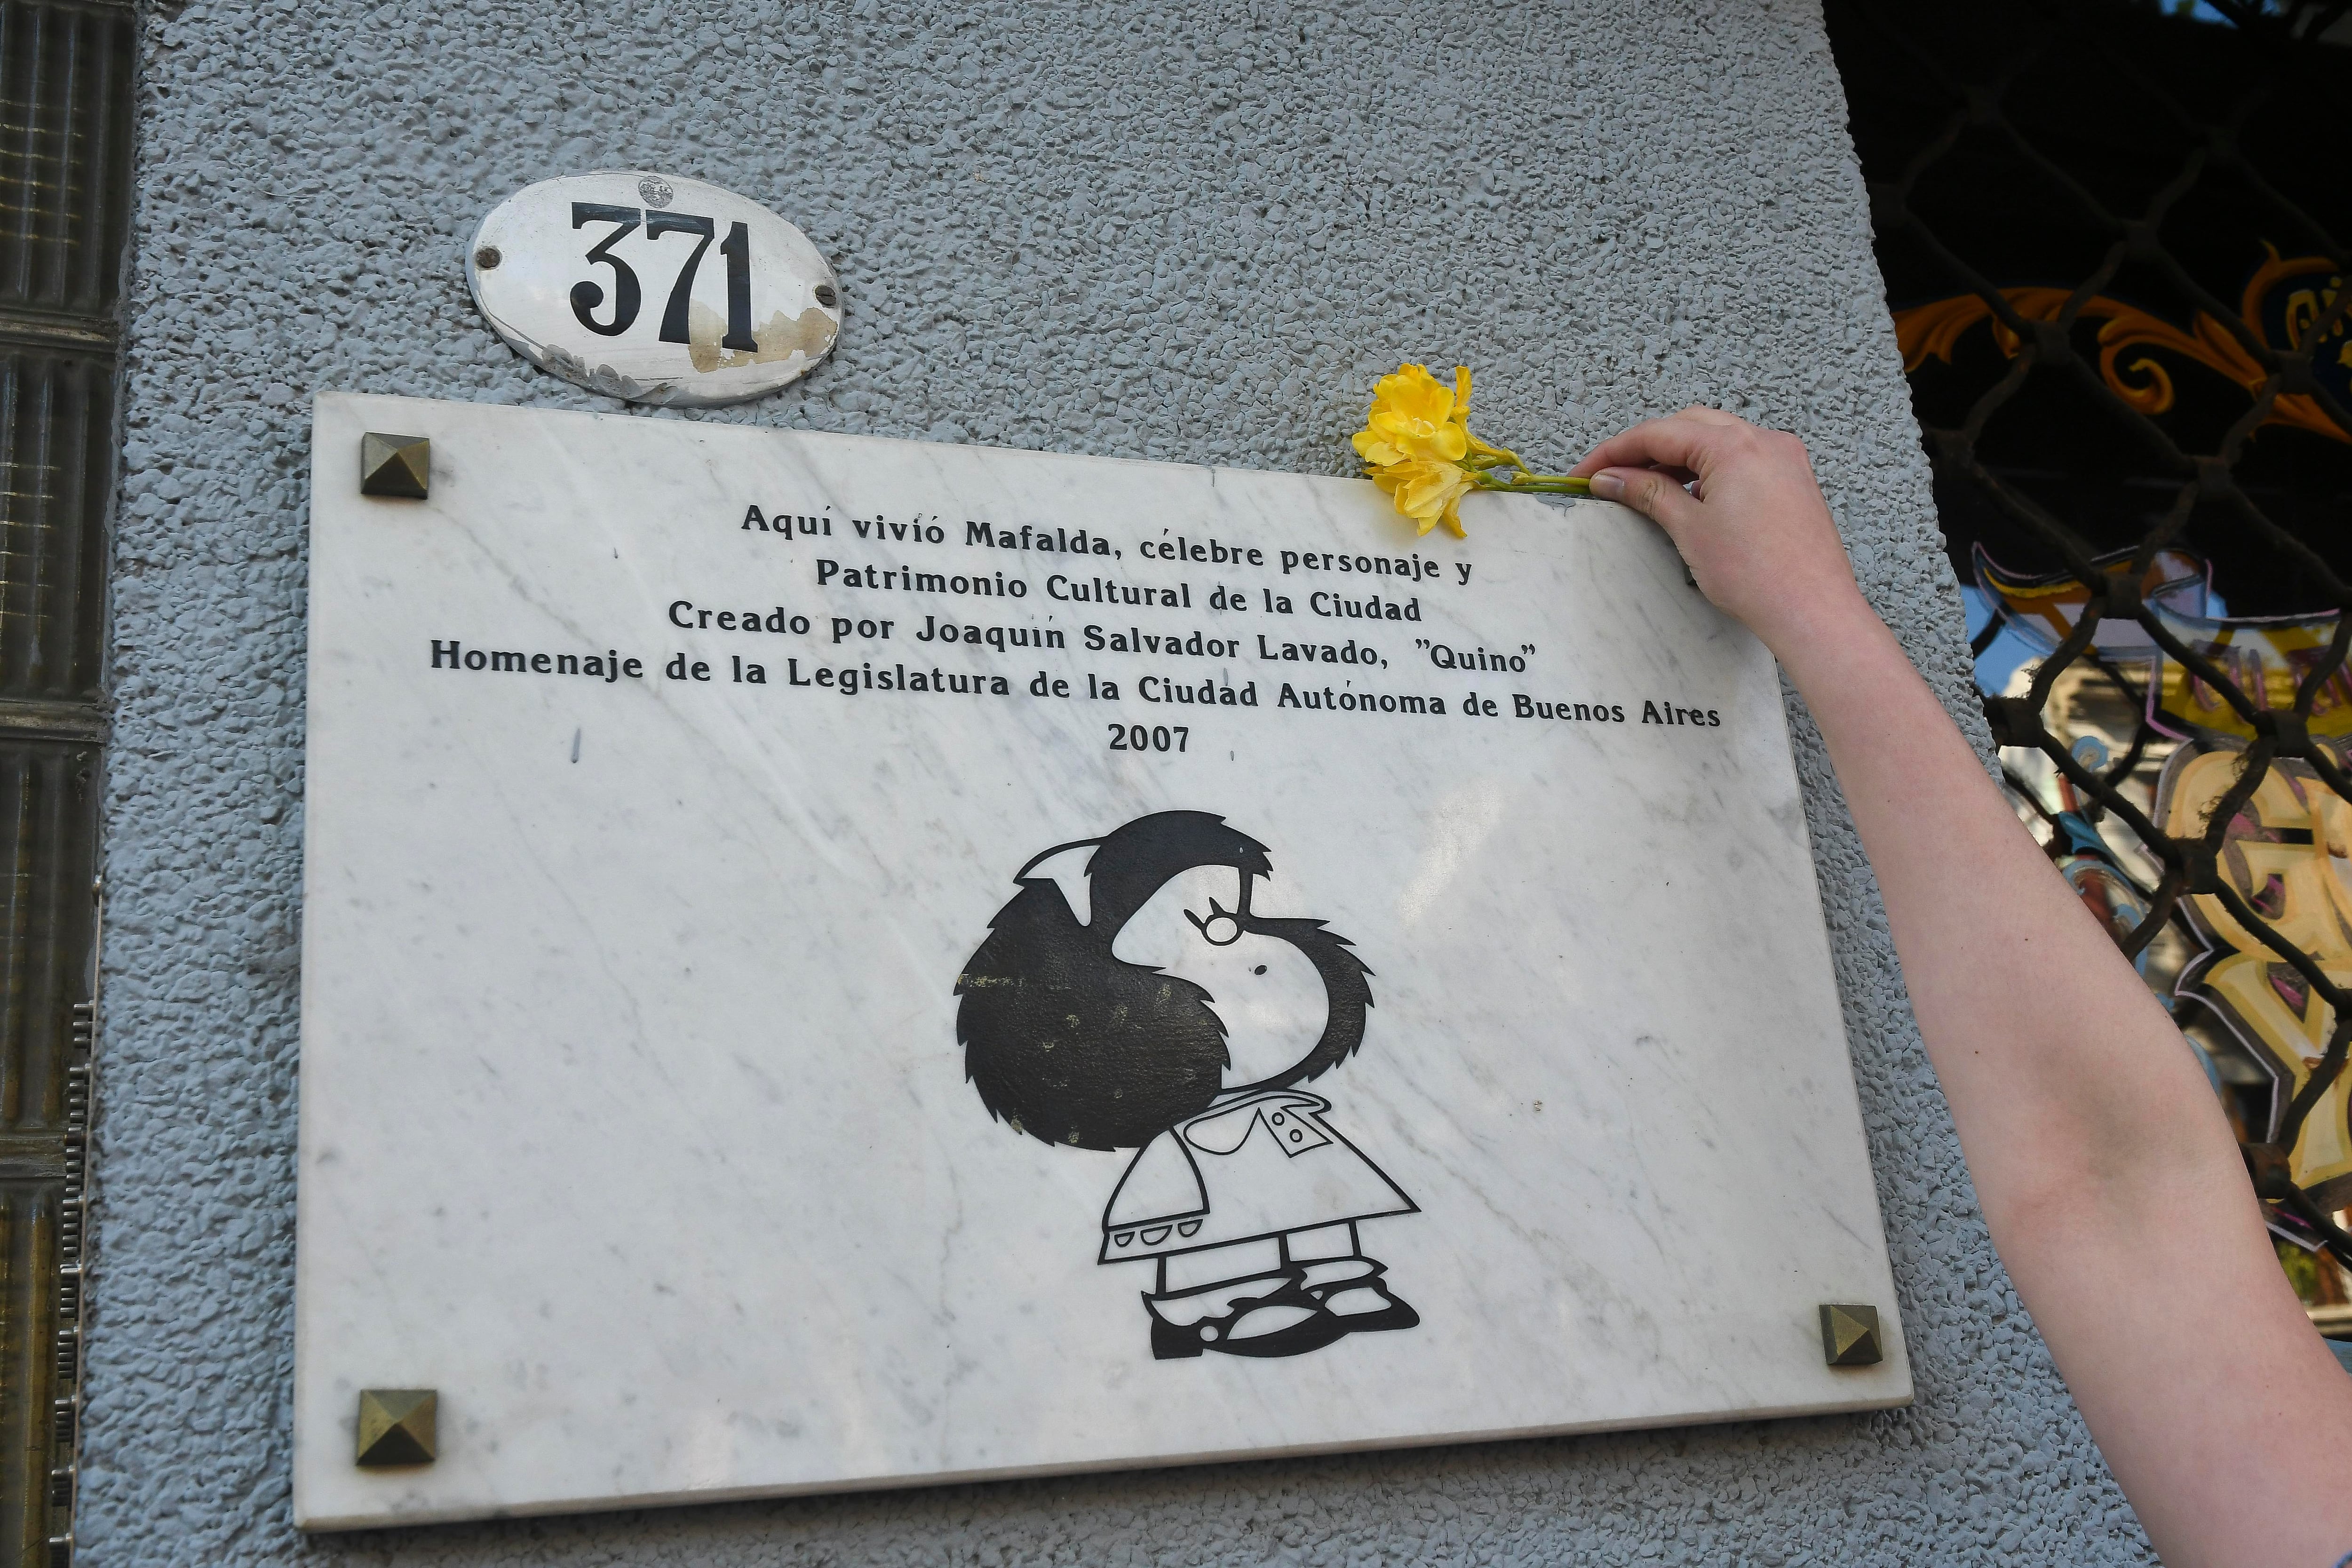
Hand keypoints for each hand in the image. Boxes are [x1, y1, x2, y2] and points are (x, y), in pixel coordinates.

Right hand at [1570, 407, 1870, 661]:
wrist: (1812, 611)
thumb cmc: (1758, 576)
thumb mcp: (1689, 529)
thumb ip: (1647, 493)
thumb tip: (1610, 478)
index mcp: (1735, 446)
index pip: (1659, 433)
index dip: (1615, 451)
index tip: (1587, 472)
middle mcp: (1764, 441)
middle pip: (1689, 426)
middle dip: (1646, 448)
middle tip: (1612, 477)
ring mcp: (1784, 459)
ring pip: (1718, 439)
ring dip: (1678, 457)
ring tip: (1646, 487)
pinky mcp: (1794, 480)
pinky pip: (1744, 458)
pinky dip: (1710, 468)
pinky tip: (1692, 495)